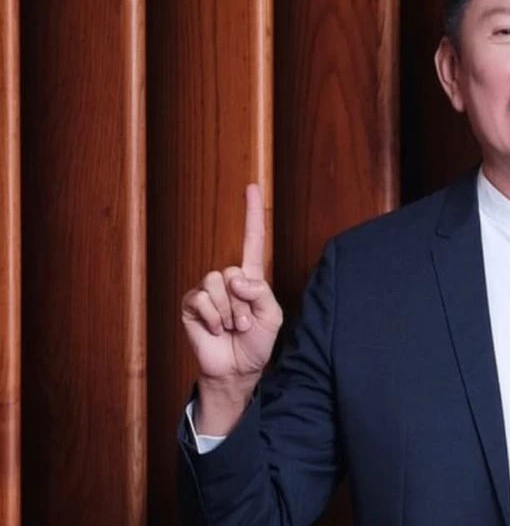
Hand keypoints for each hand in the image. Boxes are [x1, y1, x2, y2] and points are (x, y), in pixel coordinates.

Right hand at [181, 184, 282, 429]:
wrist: (237, 369)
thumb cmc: (257, 342)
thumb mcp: (272, 316)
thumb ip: (261, 292)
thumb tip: (237, 278)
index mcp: (251, 278)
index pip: (252, 240)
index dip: (252, 214)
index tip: (252, 187)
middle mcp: (228, 280)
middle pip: (233, 271)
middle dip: (242, 302)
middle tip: (244, 324)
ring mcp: (208, 291)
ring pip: (216, 284)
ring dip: (228, 311)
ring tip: (230, 328)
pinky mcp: (191, 304)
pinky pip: (201, 298)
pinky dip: (212, 317)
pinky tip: (215, 329)